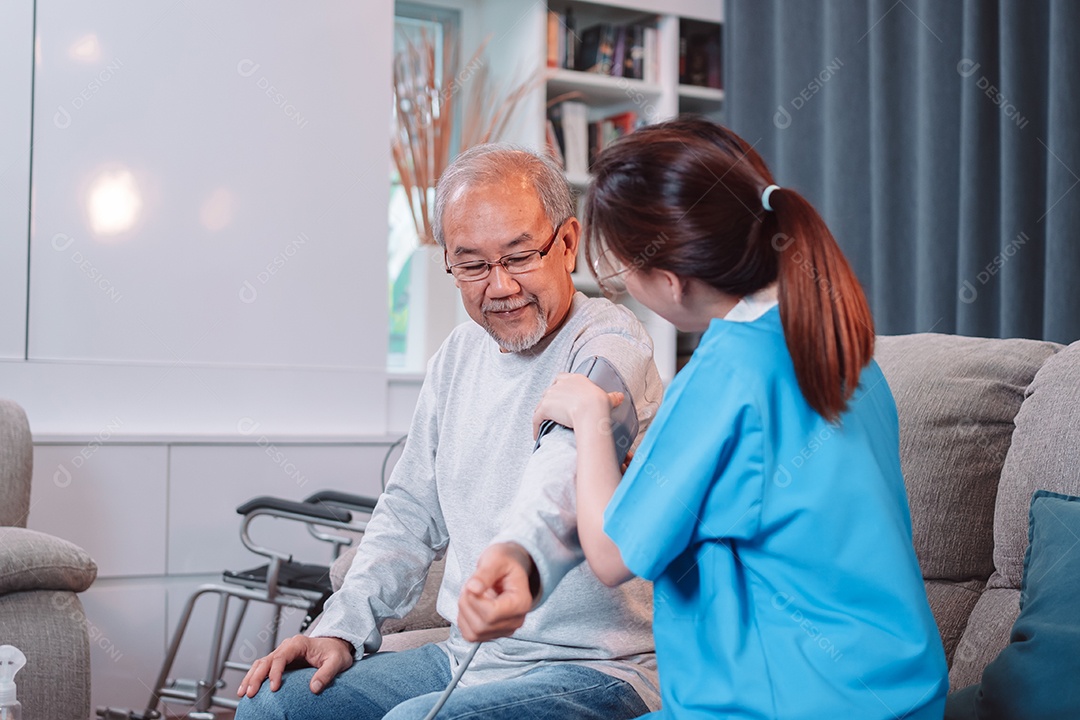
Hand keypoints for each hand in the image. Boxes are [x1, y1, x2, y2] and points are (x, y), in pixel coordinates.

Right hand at [237, 635, 353, 698]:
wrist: (337, 646)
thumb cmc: (336, 652)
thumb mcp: (337, 662)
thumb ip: (327, 673)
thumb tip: (314, 688)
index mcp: (298, 643)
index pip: (281, 657)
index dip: (275, 672)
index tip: (274, 688)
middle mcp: (287, 647)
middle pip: (266, 660)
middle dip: (257, 677)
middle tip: (251, 693)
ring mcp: (282, 654)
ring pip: (261, 664)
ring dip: (251, 678)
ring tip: (244, 693)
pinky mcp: (281, 662)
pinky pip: (263, 668)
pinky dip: (253, 677)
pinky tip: (247, 689)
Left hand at [458, 543, 535, 642]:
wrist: (511, 567)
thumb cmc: (506, 562)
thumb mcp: (496, 559)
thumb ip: (485, 573)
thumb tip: (472, 588)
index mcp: (521, 603)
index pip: (491, 614)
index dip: (474, 599)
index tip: (473, 582)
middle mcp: (515, 621)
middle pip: (480, 625)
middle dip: (467, 603)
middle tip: (471, 584)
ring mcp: (504, 630)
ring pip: (473, 633)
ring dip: (464, 611)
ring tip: (472, 593)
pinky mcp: (493, 634)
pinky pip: (470, 635)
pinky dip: (464, 619)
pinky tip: (472, 603)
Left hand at [532, 373, 623, 438]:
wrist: (590, 412)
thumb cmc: (599, 405)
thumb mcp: (608, 398)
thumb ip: (612, 397)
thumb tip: (620, 396)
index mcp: (575, 379)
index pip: (561, 378)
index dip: (559, 386)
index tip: (560, 393)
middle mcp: (560, 384)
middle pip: (549, 391)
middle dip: (550, 400)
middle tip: (553, 411)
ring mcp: (551, 395)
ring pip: (541, 403)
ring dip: (541, 412)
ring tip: (543, 423)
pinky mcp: (544, 407)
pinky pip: (536, 417)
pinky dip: (535, 426)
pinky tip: (536, 434)